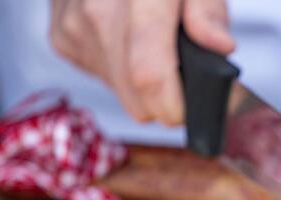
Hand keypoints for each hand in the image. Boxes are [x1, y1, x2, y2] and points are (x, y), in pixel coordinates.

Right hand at [49, 0, 234, 124]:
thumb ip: (209, 10)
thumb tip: (219, 46)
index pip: (148, 76)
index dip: (173, 106)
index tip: (190, 108)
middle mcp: (97, 10)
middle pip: (132, 93)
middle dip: (162, 100)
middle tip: (182, 79)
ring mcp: (75, 24)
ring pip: (117, 89)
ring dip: (140, 83)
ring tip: (155, 45)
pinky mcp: (62, 35)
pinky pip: (99, 74)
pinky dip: (119, 67)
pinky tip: (128, 39)